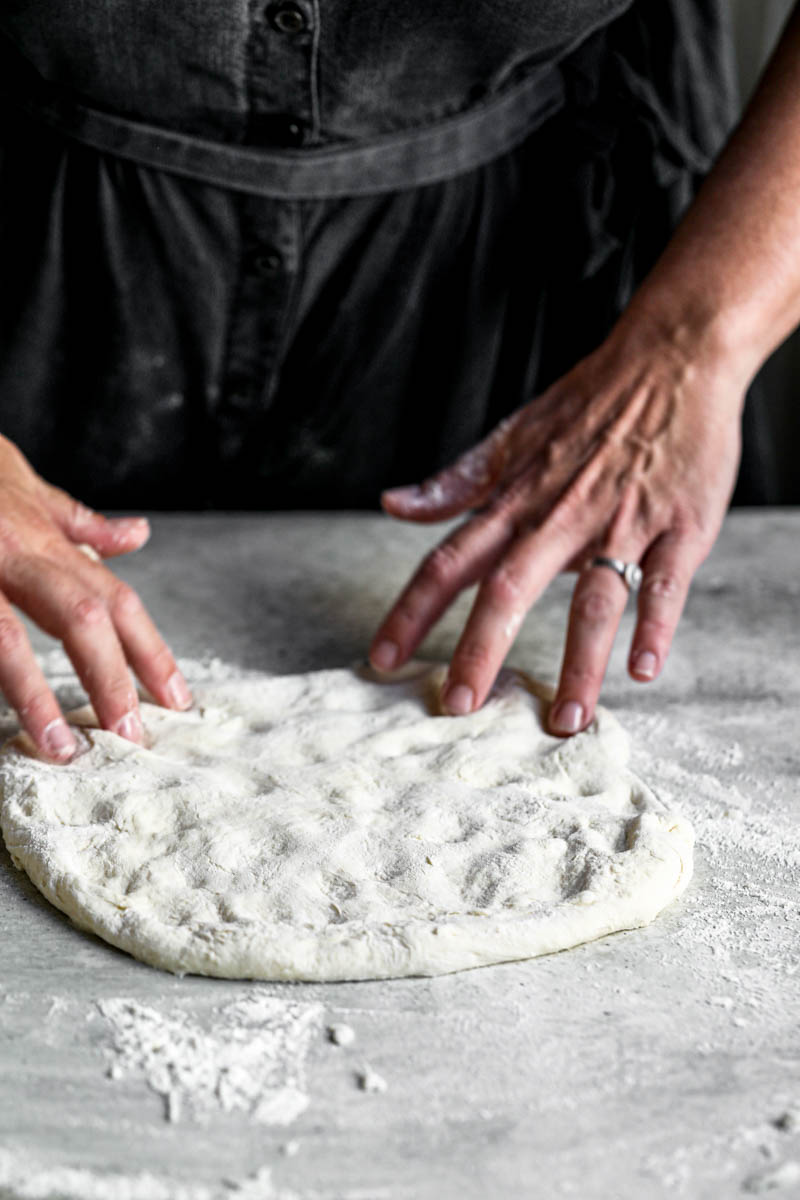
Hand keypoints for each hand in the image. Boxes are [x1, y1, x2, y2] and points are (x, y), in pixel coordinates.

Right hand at [0, 436, 190, 760]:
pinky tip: (1, 717)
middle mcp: (13, 552)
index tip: (177, 700)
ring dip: (33, 692)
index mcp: (42, 538)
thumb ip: (77, 521)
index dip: (151, 651)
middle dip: (109, 678)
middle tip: (133, 736)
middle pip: (78, 616)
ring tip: (57, 745)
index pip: (116, 600)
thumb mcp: (25, 486)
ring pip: (6, 634)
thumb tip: (137, 536)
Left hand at [369, 322, 744, 733]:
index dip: (412, 611)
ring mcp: (620, 521)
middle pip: (509, 587)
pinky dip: (655, 626)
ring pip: (593, 598)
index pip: (448, 561)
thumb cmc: (588, 403)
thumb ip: (455, 482)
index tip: (383, 658)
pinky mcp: (679, 524)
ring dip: (578, 662)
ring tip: (566, 720)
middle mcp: (559, 516)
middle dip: (481, 649)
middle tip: (459, 706)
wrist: (670, 357)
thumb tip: (392, 505)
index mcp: (515, 500)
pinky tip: (643, 670)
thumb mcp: (511, 437)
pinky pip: (665, 582)